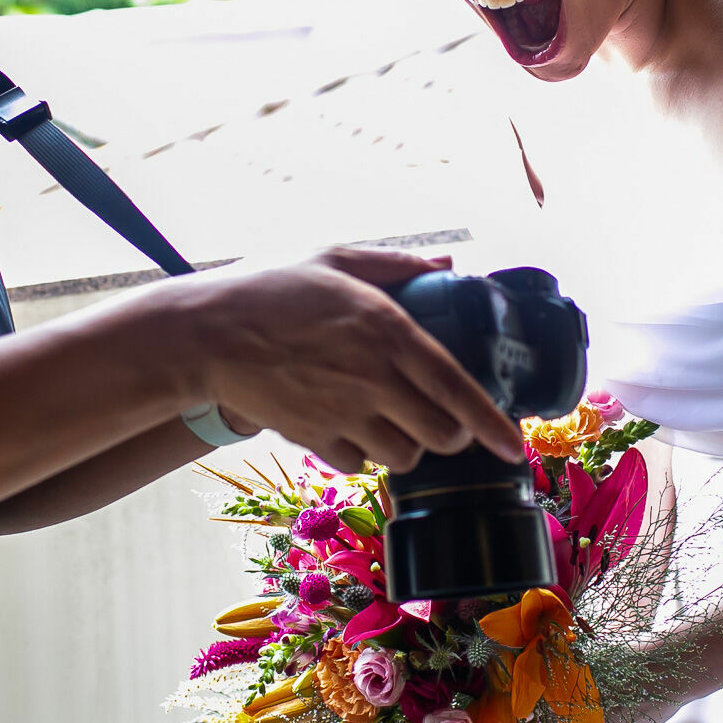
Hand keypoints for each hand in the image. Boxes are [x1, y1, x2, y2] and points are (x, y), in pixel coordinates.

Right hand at [148, 247, 525, 471]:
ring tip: (396, 421)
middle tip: (446, 420)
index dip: (493, 425)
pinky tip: (354, 428)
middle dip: (453, 435)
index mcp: (388, 331)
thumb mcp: (336, 258)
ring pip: (404, 456)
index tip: (516, 447)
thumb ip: (397, 264)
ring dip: (410, 445)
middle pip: (441, 434)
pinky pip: (359, 463)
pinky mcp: (313, 437)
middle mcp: (373, 378)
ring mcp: (342, 413)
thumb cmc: (270, 289)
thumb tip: (447, 264)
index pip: (458, 389)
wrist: (206, 333)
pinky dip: (365, 453)